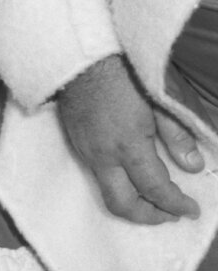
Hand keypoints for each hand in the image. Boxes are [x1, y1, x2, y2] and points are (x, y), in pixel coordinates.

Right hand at [57, 55, 202, 224]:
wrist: (80, 53)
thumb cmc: (123, 69)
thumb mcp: (160, 98)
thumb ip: (178, 135)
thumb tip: (194, 166)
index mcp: (128, 145)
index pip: (155, 189)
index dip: (176, 204)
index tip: (192, 210)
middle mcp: (103, 155)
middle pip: (122, 204)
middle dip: (149, 217)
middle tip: (171, 214)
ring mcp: (86, 150)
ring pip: (107, 192)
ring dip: (132, 202)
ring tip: (154, 198)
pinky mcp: (76, 141)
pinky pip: (97, 175)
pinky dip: (117, 185)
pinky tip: (131, 174)